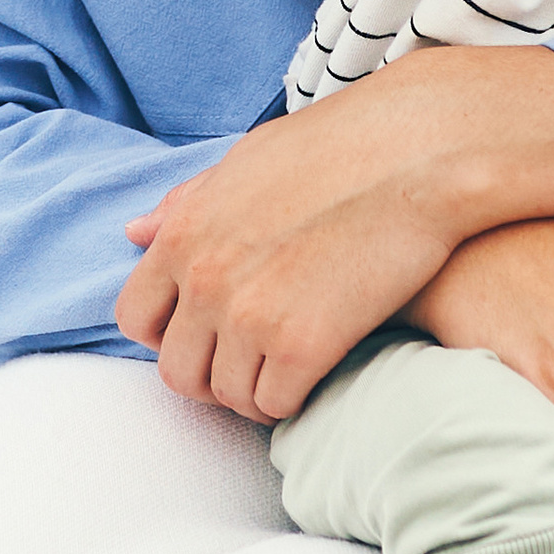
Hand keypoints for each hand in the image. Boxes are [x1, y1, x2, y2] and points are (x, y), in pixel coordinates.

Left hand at [115, 46, 553, 421]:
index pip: (137, 317)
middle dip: (212, 376)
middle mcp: (204, 279)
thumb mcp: (247, 162)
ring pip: (229, 395)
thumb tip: (135, 231)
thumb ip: (188, 203)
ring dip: (256, 392)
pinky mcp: (302, 345)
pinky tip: (320, 376)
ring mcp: (249, 315)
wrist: (419, 154)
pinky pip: (277, 404)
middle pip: (177, 371)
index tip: (209, 336)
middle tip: (254, 366)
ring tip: (290, 372)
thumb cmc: (340, 148)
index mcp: (183, 233)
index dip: (172, 335)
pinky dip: (295, 400)